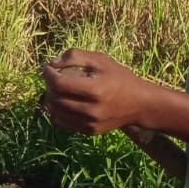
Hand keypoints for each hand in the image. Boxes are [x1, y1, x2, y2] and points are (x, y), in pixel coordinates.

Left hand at [40, 49, 156, 134]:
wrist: (140, 104)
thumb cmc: (120, 78)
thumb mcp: (101, 60)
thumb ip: (75, 56)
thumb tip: (51, 63)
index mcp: (95, 90)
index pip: (59, 84)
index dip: (48, 74)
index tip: (47, 67)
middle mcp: (91, 110)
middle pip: (55, 98)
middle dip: (48, 86)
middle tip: (52, 77)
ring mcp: (90, 123)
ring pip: (55, 112)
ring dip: (50, 99)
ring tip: (56, 89)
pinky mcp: (89, 131)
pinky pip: (62, 122)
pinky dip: (56, 111)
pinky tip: (61, 101)